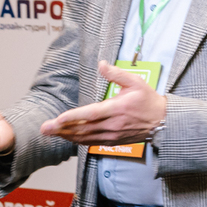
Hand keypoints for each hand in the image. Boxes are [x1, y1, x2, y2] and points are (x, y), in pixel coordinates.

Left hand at [38, 62, 167, 144]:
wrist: (162, 122)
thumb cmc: (148, 100)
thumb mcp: (136, 81)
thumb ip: (116, 74)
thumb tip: (101, 64)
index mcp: (117, 108)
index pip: (91, 114)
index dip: (74, 117)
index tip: (59, 118)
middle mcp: (112, 124)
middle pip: (83, 128)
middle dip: (62, 129)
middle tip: (44, 128)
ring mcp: (112, 135)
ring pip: (85, 137)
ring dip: (66, 136)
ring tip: (50, 133)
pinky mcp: (112, 141)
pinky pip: (91, 142)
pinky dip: (77, 140)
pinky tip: (66, 137)